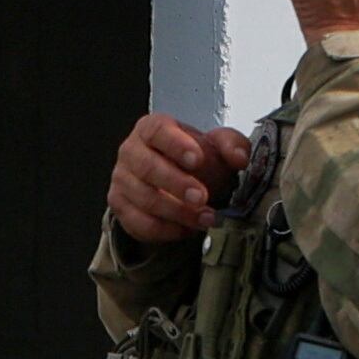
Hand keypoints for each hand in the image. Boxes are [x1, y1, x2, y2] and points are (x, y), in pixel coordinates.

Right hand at [109, 113, 252, 245]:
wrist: (173, 182)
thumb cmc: (192, 159)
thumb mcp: (216, 146)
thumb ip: (231, 145)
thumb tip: (239, 158)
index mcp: (151, 128)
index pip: (157, 130)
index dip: (176, 145)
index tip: (197, 159)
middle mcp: (131, 151)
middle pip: (147, 167)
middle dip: (177, 184)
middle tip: (202, 197)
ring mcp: (122, 179)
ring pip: (144, 198)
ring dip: (177, 212)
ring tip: (205, 218)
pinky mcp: (119, 206)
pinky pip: (138, 222)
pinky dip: (164, 230)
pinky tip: (186, 229)